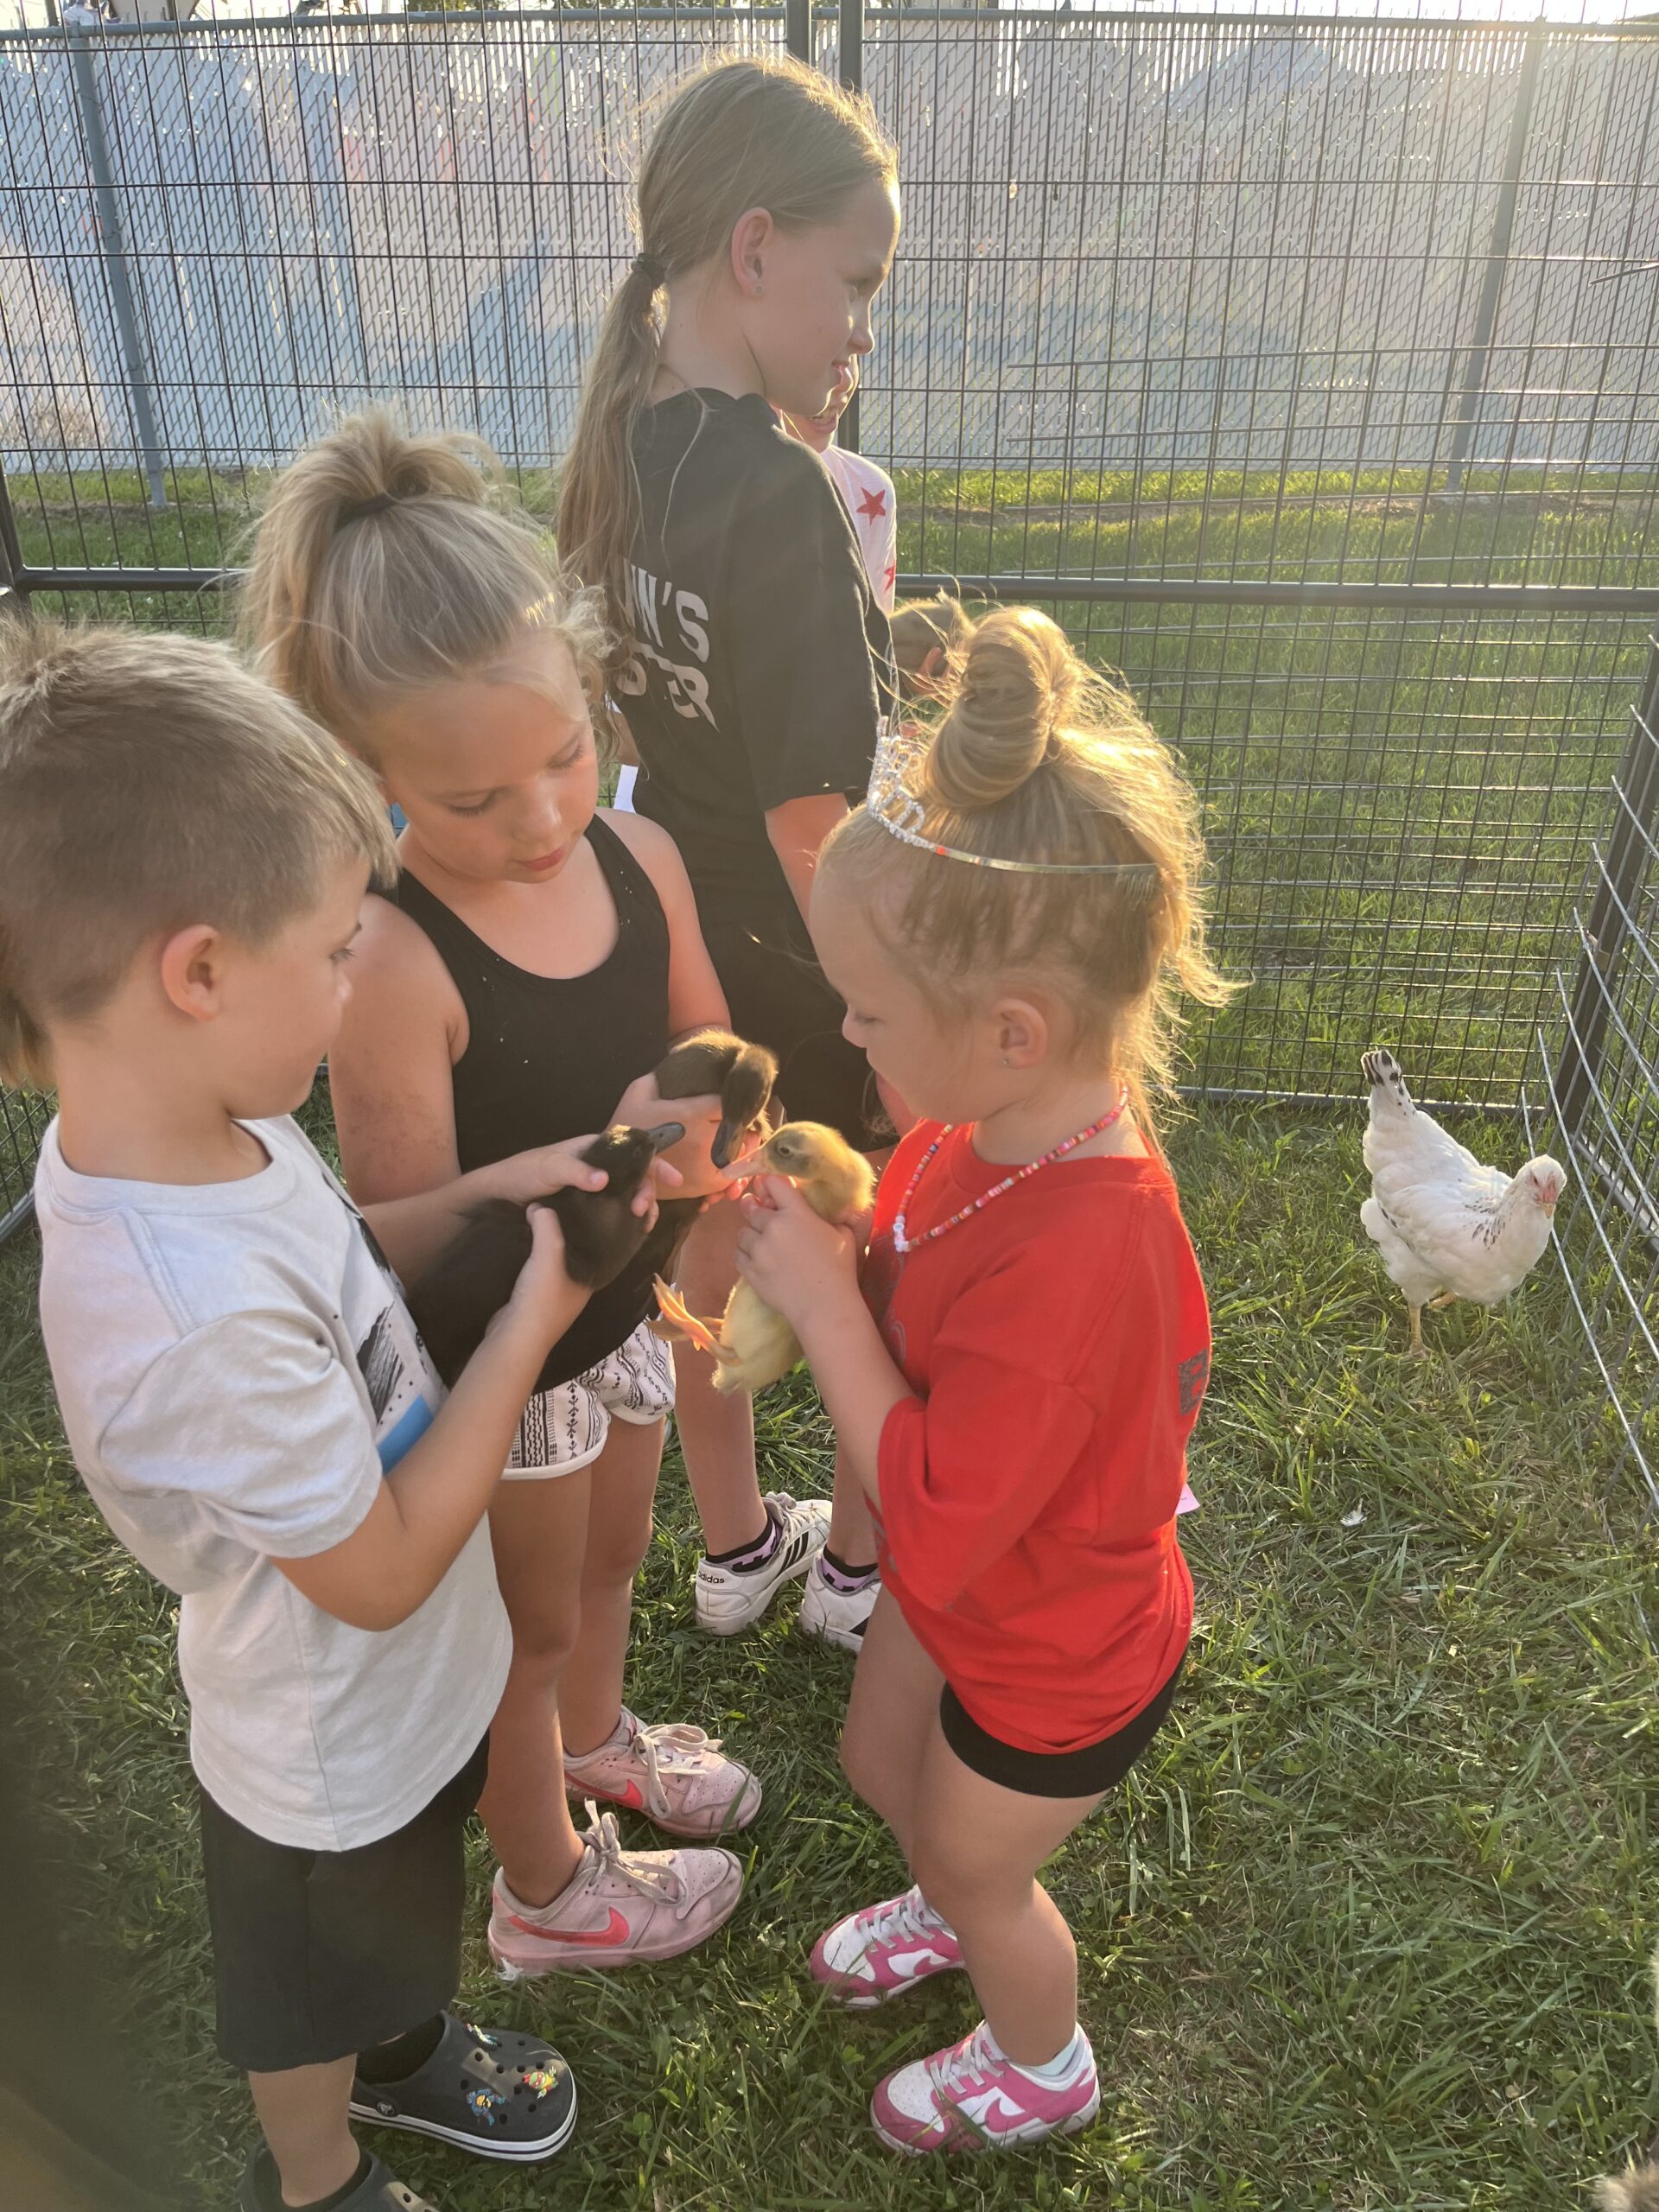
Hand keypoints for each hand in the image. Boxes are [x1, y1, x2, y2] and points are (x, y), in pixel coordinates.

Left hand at [489, 1136, 679, 1216]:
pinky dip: (627, 1219)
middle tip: (643, 1211)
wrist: (499, 1196)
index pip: (633, 1150)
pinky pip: (614, 1209)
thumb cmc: (523, 1174)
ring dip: (641, 1206)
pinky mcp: (587, 1208)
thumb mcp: (547, 1169)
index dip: (655, 1162)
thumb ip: (574, 1171)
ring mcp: (593, 1188)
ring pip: (628, 1194)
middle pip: (636, 1174)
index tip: (673, 1180)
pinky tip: (632, 1231)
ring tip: (641, 1223)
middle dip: (648, 1190)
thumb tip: (604, 1179)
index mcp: (593, 1149)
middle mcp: (597, 1167)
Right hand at [496, 1204, 584, 1346]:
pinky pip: (536, 1270)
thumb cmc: (541, 1297)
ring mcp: (554, 1296)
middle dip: (566, 1232)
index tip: (582, 1203)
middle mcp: (576, 1287)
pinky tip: (523, 1240)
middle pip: (574, 1253)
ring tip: (538, 1215)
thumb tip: (539, 1206)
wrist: (514, 1336)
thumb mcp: (548, 1253)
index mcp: (590, 1278)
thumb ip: (547, 1225)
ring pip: (554, 1262)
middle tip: (557, 1204)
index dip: (591, 1226)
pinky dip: (531, 1257)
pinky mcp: (533, 1299)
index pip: (597, 1246)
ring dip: (545, 1244)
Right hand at [610, 1071, 746, 1201]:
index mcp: (691, 1113)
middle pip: (740, 1127)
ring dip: (738, 1143)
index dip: (732, 1099)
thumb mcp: (640, 1090)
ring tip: (730, 1137)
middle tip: (733, 1119)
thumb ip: (663, 1075)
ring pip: (740, 1150)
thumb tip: (679, 1059)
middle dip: (737, 1121)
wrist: (617, 1164)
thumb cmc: (629, 1125)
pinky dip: (732, 1164)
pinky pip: (732, 1172)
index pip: (730, 1102)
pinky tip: (723, 1157)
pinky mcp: (705, 1184)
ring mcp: (706, 1164)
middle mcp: (703, 1139)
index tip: (730, 1099)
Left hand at [734, 1175, 860, 1330]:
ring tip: (761, 1241)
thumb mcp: (843, 1235)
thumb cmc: (838, 1269)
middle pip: (752, 1208)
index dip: (769, 1183)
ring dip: (750, 1234)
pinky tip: (755, 1257)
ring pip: (743, 1232)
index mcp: (796, 1213)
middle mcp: (773, 1226)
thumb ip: (833, 1216)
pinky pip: (738, 1254)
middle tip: (759, 1212)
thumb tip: (835, 1208)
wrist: (824, 1306)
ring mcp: (759, 1249)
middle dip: (755, 1208)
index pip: (774, 1182)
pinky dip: (745, 1253)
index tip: (768, 1187)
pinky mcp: (750, 1270)